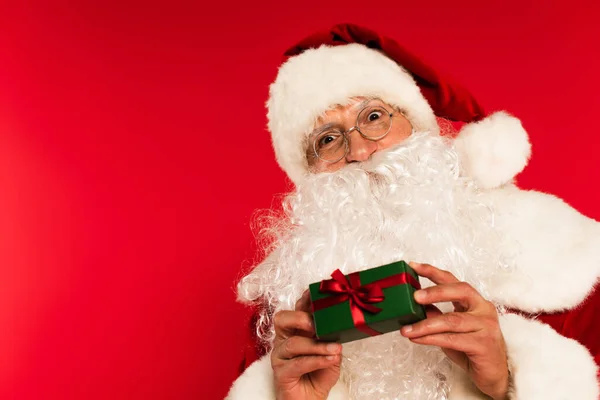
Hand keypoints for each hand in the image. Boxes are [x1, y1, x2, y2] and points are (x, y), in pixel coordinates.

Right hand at [271, 290, 341, 399]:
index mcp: (295, 331)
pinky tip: (330, 359)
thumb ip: (332, 339)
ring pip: (293, 343)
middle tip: (317, 324)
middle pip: (282, 319)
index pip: (296, 310)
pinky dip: (316, 360)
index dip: (303, 300)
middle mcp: (284, 340)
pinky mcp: (281, 373)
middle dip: (301, 317)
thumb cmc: (319, 375)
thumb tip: (339, 327)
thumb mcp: (331, 354)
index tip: (315, 293)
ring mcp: (280, 356)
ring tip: (335, 349)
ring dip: (317, 345)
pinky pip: (297, 363)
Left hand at [400, 262, 508, 399]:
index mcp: (475, 302)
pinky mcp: (483, 344)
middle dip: (434, 292)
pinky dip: (431, 339)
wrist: (494, 375)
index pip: (453, 281)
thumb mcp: (451, 330)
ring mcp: (486, 326)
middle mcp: (483, 309)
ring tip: (407, 329)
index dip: (432, 272)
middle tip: (414, 296)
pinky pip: (452, 339)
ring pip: (451, 320)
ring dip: (425, 325)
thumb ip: (437, 315)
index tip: (413, 266)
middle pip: (459, 291)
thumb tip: (413, 305)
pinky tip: (417, 339)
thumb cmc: (472, 350)